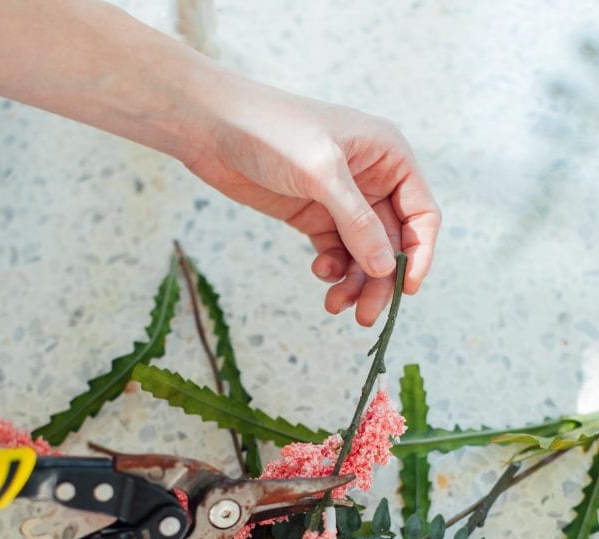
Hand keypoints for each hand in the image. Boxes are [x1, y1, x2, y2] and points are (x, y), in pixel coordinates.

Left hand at [186, 80, 440, 324]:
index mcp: (388, 156)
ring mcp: (342, 200)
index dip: (419, 253)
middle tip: (366, 315)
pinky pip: (337, 252)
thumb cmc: (271, 130)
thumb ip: (356, 222)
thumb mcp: (321, 173)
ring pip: (364, 254)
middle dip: (381, 280)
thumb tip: (386, 268)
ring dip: (355, 282)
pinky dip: (333, 270)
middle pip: (392, 243)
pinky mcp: (314, 215)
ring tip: (335, 305)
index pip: (421, 213)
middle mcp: (372, 179)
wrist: (213, 125)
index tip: (407, 288)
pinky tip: (321, 275)